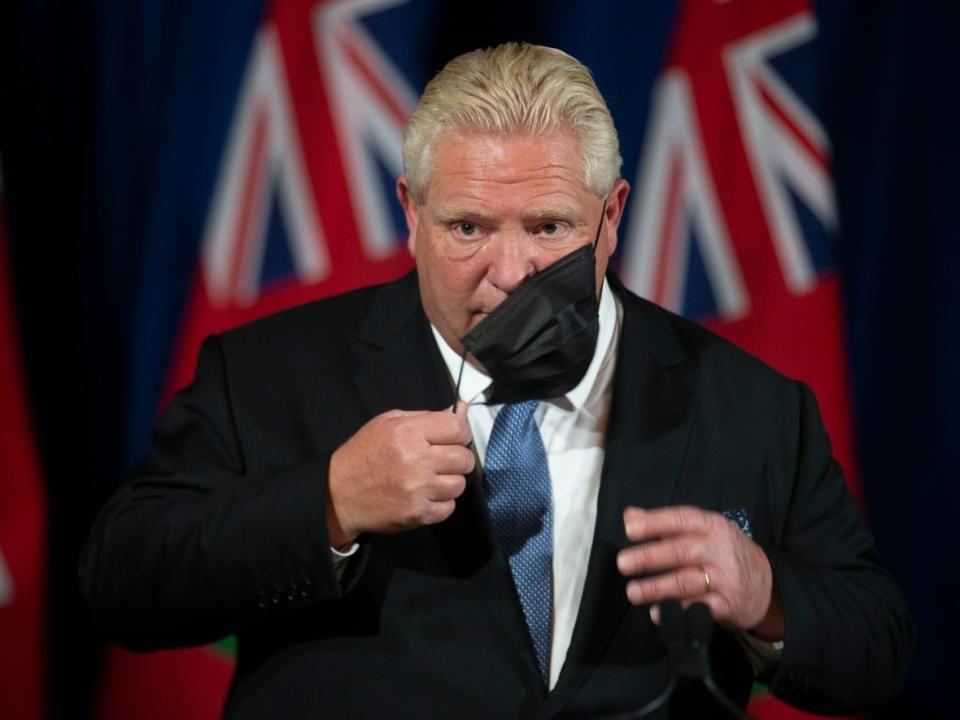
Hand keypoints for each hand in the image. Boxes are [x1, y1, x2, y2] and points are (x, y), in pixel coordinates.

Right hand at [326, 402, 474, 546]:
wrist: (338, 494)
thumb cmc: (365, 453)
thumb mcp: (389, 423)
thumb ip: (427, 416)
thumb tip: (462, 410)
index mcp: (408, 433)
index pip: (457, 428)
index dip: (461, 432)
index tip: (453, 437)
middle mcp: (416, 461)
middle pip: (463, 458)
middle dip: (459, 457)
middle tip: (444, 459)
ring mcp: (418, 490)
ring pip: (459, 484)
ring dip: (450, 481)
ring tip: (433, 478)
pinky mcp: (418, 514)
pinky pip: (449, 507)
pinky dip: (441, 502)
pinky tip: (426, 495)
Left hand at [616, 506, 782, 640]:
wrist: (766, 584)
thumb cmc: (723, 552)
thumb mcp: (702, 530)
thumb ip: (664, 524)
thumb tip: (630, 516)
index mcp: (711, 526)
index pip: (680, 520)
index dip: (654, 523)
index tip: (630, 530)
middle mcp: (719, 549)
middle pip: (681, 550)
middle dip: (649, 557)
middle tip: (623, 563)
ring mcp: (724, 578)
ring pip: (686, 581)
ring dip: (656, 588)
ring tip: (633, 592)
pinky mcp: (727, 604)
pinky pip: (698, 608)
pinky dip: (676, 611)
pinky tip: (657, 613)